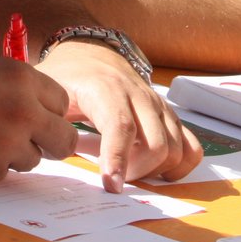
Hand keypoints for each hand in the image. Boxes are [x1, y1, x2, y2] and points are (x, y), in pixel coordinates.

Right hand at [0, 56, 76, 186]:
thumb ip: (19, 92)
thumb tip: (44, 117)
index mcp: (22, 79)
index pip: (62, 105)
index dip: (49, 113)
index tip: (37, 118)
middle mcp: (22, 112)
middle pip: (64, 140)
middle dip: (52, 143)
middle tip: (33, 142)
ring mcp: (6, 145)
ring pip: (33, 160)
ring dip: (14, 155)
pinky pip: (2, 174)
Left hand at [37, 41, 201, 191]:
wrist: (90, 54)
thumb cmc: (68, 78)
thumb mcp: (50, 93)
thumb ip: (49, 119)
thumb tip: (51, 151)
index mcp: (107, 89)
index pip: (121, 126)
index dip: (118, 158)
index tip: (111, 186)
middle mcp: (140, 95)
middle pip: (157, 144)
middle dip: (138, 172)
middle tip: (114, 178)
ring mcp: (159, 105)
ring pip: (177, 149)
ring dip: (156, 171)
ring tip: (128, 169)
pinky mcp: (169, 115)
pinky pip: (191, 146)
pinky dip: (179, 165)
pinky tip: (155, 170)